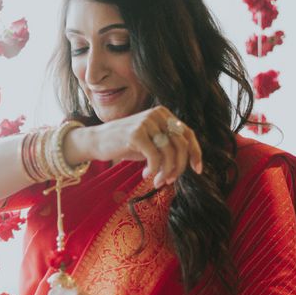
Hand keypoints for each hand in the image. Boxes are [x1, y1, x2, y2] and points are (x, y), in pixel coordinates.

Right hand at [79, 106, 202, 187]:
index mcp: (163, 114)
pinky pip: (155, 157)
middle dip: (178, 167)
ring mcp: (146, 122)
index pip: (188, 134)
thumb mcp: (151, 142)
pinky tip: (145, 174)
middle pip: (181, 145)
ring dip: (166, 172)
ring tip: (158, 181)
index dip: (195, 153)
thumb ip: (169, 145)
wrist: (97, 141)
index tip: (198, 170)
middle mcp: (157, 114)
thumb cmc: (127, 145)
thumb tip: (191, 161)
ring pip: (169, 152)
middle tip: (169, 180)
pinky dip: (153, 170)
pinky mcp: (136, 133)